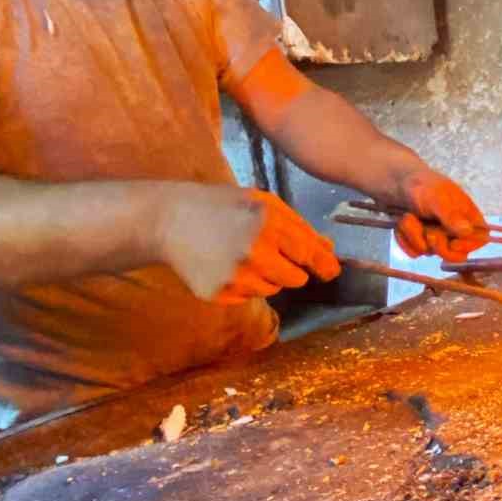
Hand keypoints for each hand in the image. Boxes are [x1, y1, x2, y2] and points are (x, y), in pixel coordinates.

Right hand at [158, 185, 339, 303]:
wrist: (169, 220)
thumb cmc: (220, 205)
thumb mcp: (261, 203)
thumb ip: (297, 226)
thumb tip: (328, 250)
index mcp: (268, 224)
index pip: (308, 254)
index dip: (324, 265)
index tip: (332, 271)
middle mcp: (254, 253)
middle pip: (295, 278)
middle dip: (291, 268)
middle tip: (270, 251)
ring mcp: (235, 276)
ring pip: (272, 289)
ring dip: (266, 276)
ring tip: (241, 253)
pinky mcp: (219, 294)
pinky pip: (248, 297)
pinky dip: (244, 285)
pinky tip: (226, 264)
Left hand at [392, 169, 487, 260]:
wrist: (395, 184)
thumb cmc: (422, 185)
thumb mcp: (436, 197)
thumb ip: (451, 215)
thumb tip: (468, 231)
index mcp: (467, 216)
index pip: (480, 238)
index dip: (469, 245)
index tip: (453, 243)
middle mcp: (454, 230)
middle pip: (456, 255)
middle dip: (439, 246)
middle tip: (429, 234)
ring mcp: (437, 238)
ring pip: (431, 253)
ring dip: (415, 236)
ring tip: (408, 217)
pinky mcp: (420, 243)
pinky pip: (414, 252)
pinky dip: (405, 239)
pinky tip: (401, 225)